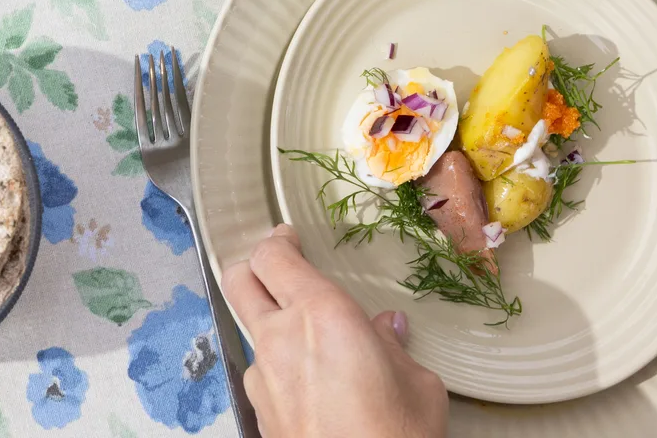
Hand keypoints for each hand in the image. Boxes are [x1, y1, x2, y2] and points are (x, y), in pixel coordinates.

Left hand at [221, 224, 449, 437]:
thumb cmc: (398, 436)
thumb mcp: (417, 385)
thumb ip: (393, 348)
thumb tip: (387, 329)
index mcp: (320, 315)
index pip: (274, 257)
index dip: (279, 242)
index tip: (290, 238)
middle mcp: (280, 338)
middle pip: (239, 280)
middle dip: (253, 267)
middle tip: (278, 268)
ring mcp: (262, 377)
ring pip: (251, 331)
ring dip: (270, 325)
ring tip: (308, 342)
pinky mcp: (259, 412)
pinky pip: (262, 373)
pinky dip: (279, 368)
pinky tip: (310, 386)